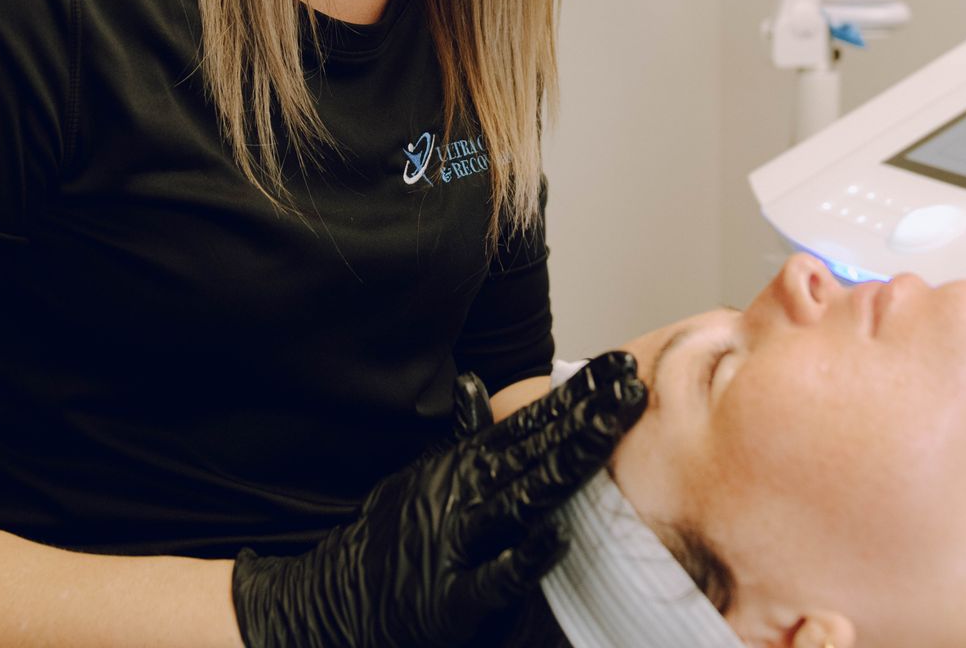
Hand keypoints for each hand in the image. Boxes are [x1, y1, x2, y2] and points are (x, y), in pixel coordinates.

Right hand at [233, 351, 646, 647]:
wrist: (333, 600)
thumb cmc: (391, 536)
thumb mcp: (424, 475)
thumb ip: (461, 434)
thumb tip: (474, 385)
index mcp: (466, 466)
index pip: (531, 423)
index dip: (578, 396)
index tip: (621, 366)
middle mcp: (465, 495)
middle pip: (537, 452)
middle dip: (587, 420)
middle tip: (633, 390)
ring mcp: (458, 543)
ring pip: (522, 500)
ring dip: (566, 468)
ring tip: (607, 437)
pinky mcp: (452, 598)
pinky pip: (493, 579)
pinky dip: (522, 560)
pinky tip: (556, 539)